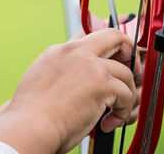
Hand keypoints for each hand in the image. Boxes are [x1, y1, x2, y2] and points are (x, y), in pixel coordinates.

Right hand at [0, 28, 138, 153]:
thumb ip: (61, 74)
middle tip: (133, 72)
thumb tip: (77, 84)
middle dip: (129, 52)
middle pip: (113, 36)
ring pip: (126, 72)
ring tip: (115, 113)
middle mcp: (75, 52)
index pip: (88, 36)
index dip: (105, 46)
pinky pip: (127, 94)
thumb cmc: (32, 115)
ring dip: (127, 94)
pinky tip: (109, 123)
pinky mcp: (102, 82)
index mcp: (59, 51)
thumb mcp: (41, 82)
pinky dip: (122, 112)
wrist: (30, 127)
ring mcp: (90, 65)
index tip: (115, 56)